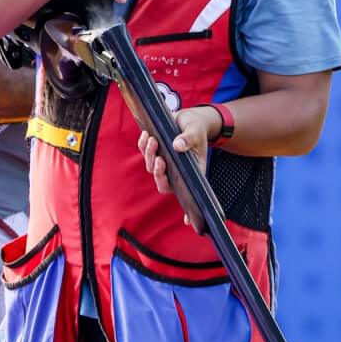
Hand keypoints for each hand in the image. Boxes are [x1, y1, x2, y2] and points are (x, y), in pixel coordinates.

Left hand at [137, 106, 221, 223]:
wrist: (190, 119)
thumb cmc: (197, 129)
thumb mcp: (196, 132)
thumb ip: (189, 139)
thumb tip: (177, 146)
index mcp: (191, 173)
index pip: (187, 194)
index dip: (187, 210)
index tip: (187, 221)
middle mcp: (176, 171)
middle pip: (163, 183)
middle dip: (158, 173)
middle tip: (160, 158)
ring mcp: (164, 162)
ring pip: (151, 166)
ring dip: (149, 154)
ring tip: (153, 140)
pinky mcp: (155, 150)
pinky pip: (145, 152)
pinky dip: (143, 145)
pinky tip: (146, 135)